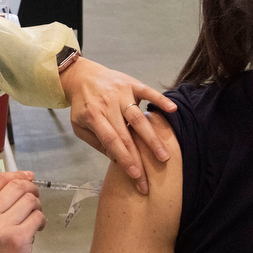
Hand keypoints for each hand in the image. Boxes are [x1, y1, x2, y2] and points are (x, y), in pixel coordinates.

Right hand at [0, 171, 42, 252]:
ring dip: (37, 207)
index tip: (28, 177)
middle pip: (16, 186)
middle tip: (34, 199)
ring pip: (30, 201)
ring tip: (33, 218)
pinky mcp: (18, 239)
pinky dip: (40, 222)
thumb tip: (25, 178)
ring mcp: (0, 228)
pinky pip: (38, 218)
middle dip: (31, 189)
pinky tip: (35, 230)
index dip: (16, 175)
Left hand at [59, 57, 177, 194]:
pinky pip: (148, 92)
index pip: (111, 141)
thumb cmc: (83, 105)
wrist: (82, 75)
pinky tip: (173, 110)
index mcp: (93, 116)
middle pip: (127, 135)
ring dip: (153, 138)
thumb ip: (96, 141)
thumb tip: (115, 159)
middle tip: (151, 177)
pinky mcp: (132, 83)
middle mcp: (108, 105)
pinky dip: (160, 100)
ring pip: (139, 118)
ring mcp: (121, 93)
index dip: (124, 158)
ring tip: (164, 155)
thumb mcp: (79, 125)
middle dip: (140, 158)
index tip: (135, 175)